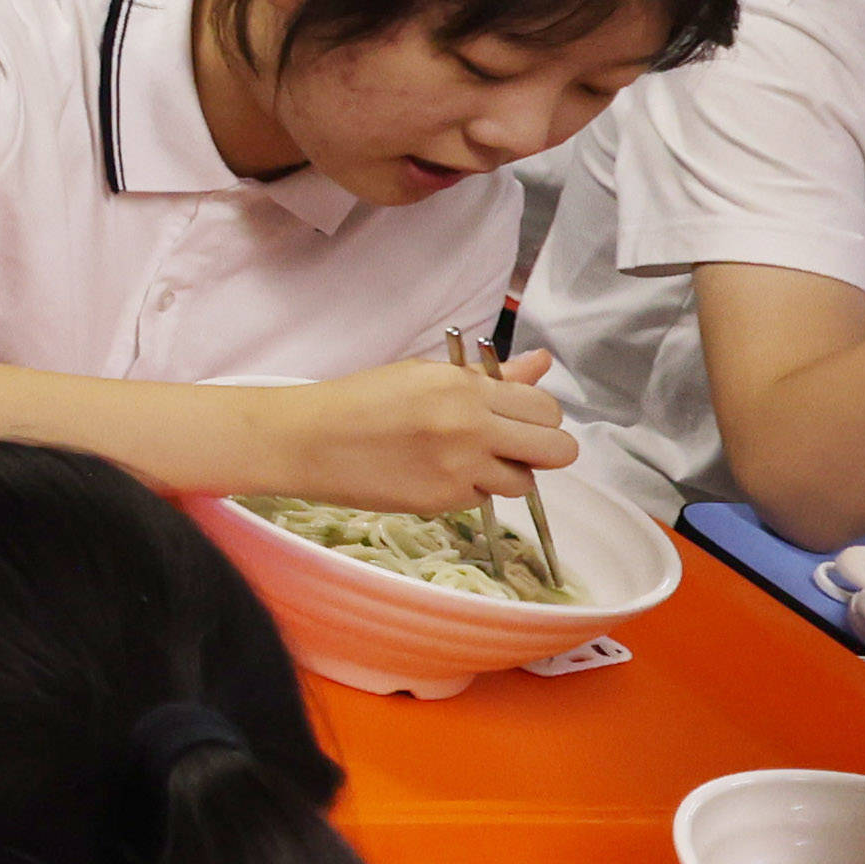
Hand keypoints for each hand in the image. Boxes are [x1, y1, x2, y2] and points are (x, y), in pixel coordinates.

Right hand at [266, 345, 577, 513]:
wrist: (308, 440)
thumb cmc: (360, 399)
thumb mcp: (425, 373)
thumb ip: (490, 376)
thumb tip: (541, 363)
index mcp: (466, 387)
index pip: (546, 408)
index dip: (538, 416)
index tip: (518, 418)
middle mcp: (471, 428)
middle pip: (556, 450)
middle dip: (542, 449)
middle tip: (511, 445)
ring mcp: (459, 469)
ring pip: (524, 482)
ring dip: (507, 474)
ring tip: (470, 462)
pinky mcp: (443, 501)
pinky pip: (483, 498)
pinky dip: (470, 489)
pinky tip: (438, 474)